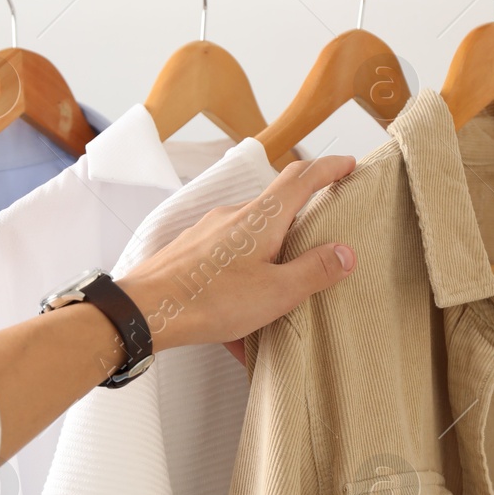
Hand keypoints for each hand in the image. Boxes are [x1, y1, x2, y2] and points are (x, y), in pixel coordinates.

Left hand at [116, 155, 356, 361]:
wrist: (144, 310)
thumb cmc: (209, 299)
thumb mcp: (275, 292)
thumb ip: (313, 271)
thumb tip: (346, 253)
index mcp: (261, 218)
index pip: (302, 178)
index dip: (329, 168)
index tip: (349, 165)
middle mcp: (233, 216)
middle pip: (276, 209)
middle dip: (300, 223)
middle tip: (321, 243)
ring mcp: (208, 233)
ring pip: (250, 241)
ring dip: (269, 265)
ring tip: (278, 304)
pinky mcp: (190, 252)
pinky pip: (226, 265)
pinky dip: (241, 287)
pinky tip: (240, 329)